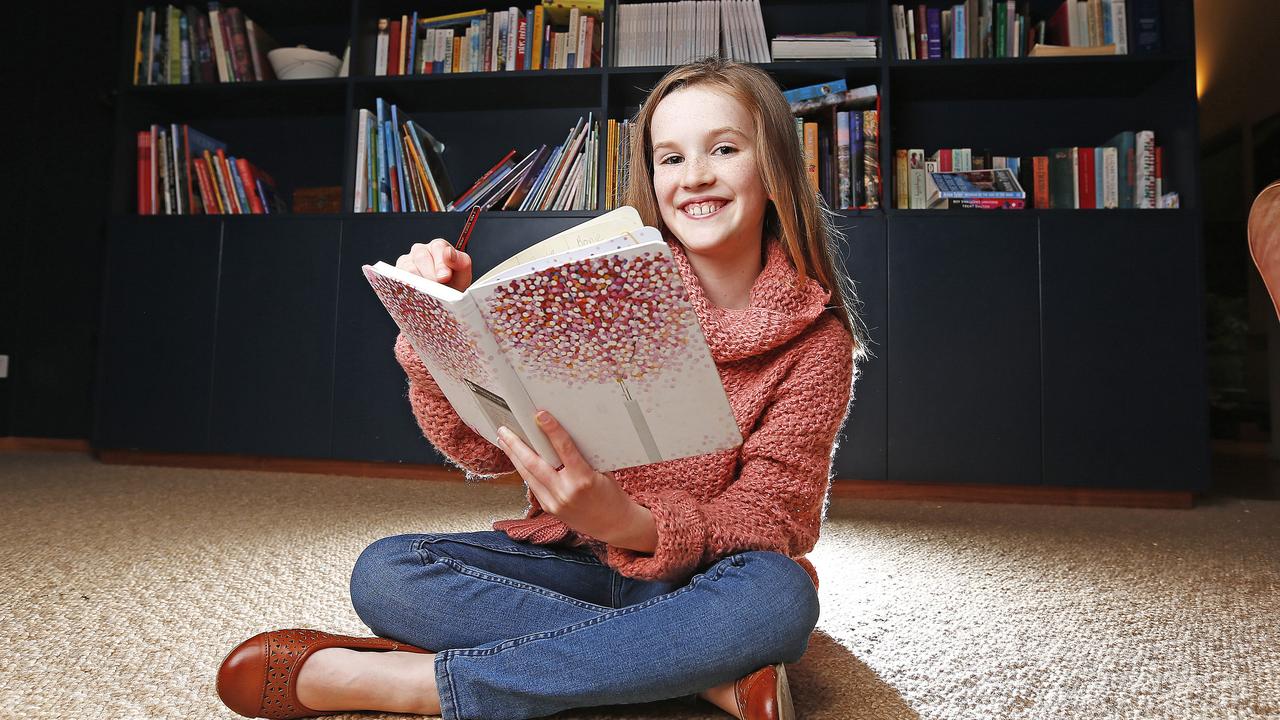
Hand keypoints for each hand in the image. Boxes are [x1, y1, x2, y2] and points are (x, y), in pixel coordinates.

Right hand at [396, 238, 472, 292]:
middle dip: (430, 274)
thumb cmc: (453, 284)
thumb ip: (461, 262)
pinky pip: (399, 278)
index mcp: (438, 246)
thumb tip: (449, 253)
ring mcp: (407, 261)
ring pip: (409, 269)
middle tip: (437, 289)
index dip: (441, 263)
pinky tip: (417, 295)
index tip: (444, 277)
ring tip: (429, 294)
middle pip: (421, 257)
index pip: (438, 247)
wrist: (444, 300)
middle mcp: (421, 250)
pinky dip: (408, 288)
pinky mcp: (397, 274)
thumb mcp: (463, 275)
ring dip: (420, 283)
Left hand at [494, 410, 653, 550]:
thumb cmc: (611, 495)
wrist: (613, 524)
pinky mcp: (549, 508)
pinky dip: (524, 471)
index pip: (564, 449)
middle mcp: (566, 491)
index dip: (551, 429)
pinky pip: (533, 485)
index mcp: (583, 479)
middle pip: (534, 464)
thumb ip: (582, 456)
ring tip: (504, 441)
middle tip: (505, 430)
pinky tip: (517, 460)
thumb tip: (562, 435)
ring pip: (528, 475)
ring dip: (514, 457)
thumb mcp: (602, 470)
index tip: (540, 415)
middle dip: (516, 445)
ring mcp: (555, 502)